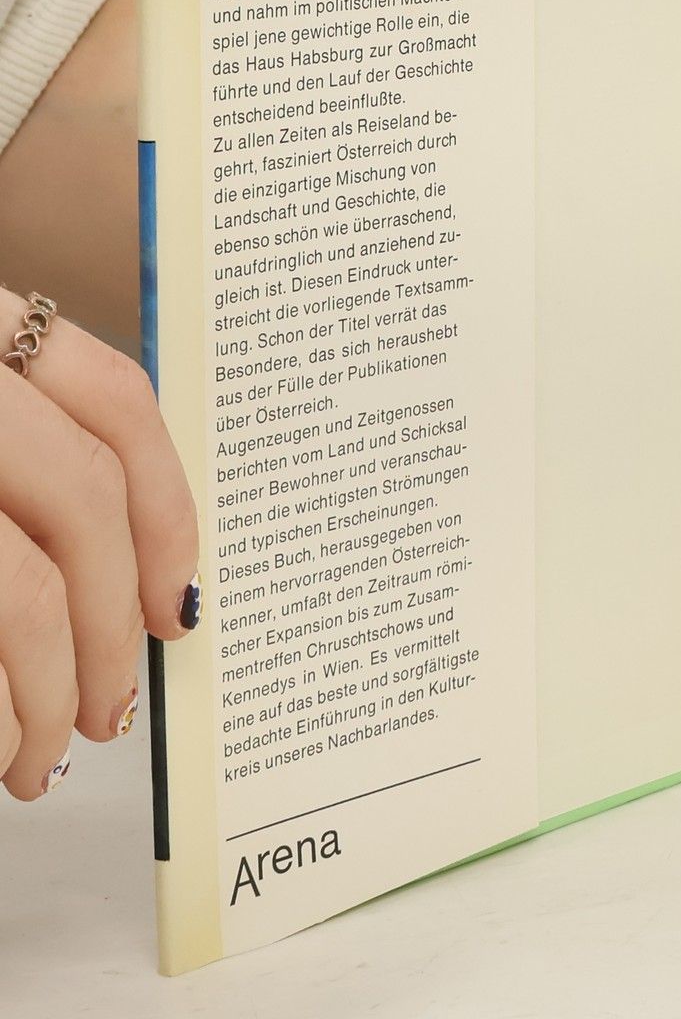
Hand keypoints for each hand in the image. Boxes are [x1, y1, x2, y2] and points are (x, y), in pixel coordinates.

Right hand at [0, 285, 199, 797]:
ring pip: (11, 586)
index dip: (169, 513)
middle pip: (81, 501)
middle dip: (108, 625)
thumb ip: (34, 447)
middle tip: (112, 714)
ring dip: (40, 690)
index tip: (183, 610)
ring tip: (40, 758)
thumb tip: (137, 585)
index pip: (120, 403)